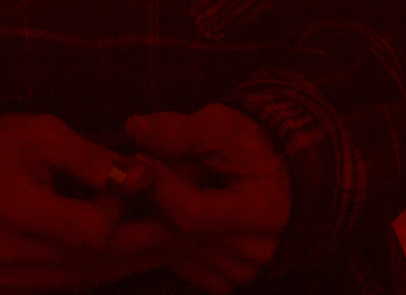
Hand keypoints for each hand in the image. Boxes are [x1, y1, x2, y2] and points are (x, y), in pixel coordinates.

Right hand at [0, 112, 182, 291]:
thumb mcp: (44, 133)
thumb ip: (94, 159)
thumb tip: (143, 178)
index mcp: (13, 208)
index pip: (91, 232)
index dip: (122, 213)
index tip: (141, 186)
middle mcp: (4, 255)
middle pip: (94, 263)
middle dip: (145, 245)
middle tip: (188, 230)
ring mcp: (1, 280)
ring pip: (83, 281)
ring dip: (127, 262)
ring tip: (168, 241)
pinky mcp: (3, 290)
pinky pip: (65, 285)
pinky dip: (99, 271)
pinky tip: (128, 252)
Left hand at [126, 104, 291, 293]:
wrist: (277, 175)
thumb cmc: (248, 146)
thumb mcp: (222, 127)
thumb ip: (181, 131)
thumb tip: (135, 127)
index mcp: (265, 211)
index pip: (192, 212)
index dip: (158, 186)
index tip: (137, 156)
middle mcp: (254, 252)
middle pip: (174, 238)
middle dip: (141, 205)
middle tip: (127, 175)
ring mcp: (237, 272)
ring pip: (167, 253)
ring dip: (145, 222)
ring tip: (145, 190)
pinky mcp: (221, 281)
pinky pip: (174, 264)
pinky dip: (157, 239)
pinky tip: (160, 213)